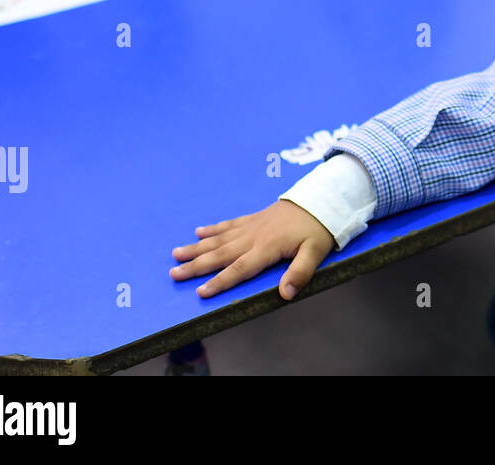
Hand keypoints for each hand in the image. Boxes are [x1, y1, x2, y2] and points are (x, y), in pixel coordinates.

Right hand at [170, 199, 334, 299]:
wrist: (320, 199)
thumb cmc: (318, 229)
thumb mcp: (316, 252)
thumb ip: (300, 273)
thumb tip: (285, 294)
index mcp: (267, 248)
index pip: (239, 269)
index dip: (220, 281)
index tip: (200, 292)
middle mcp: (253, 237)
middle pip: (221, 254)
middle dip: (196, 266)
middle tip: (173, 274)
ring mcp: (251, 226)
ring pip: (219, 239)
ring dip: (197, 247)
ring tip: (176, 254)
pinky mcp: (254, 218)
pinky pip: (229, 224)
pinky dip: (213, 229)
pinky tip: (199, 232)